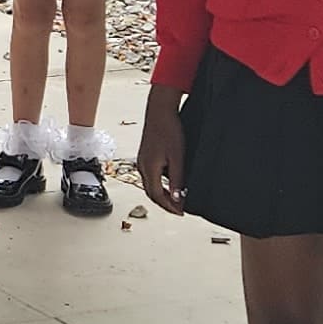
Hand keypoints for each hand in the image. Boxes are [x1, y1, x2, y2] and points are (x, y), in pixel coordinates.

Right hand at [135, 98, 188, 214]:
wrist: (160, 111)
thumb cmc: (169, 130)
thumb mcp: (178, 158)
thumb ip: (177, 179)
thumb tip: (177, 198)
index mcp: (149, 169)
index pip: (158, 196)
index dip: (170, 206)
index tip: (181, 212)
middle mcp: (142, 166)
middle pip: (151, 193)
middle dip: (165, 203)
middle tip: (178, 209)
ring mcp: (142, 161)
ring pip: (150, 185)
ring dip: (162, 194)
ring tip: (176, 198)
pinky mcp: (145, 156)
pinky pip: (150, 176)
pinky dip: (159, 184)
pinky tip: (169, 182)